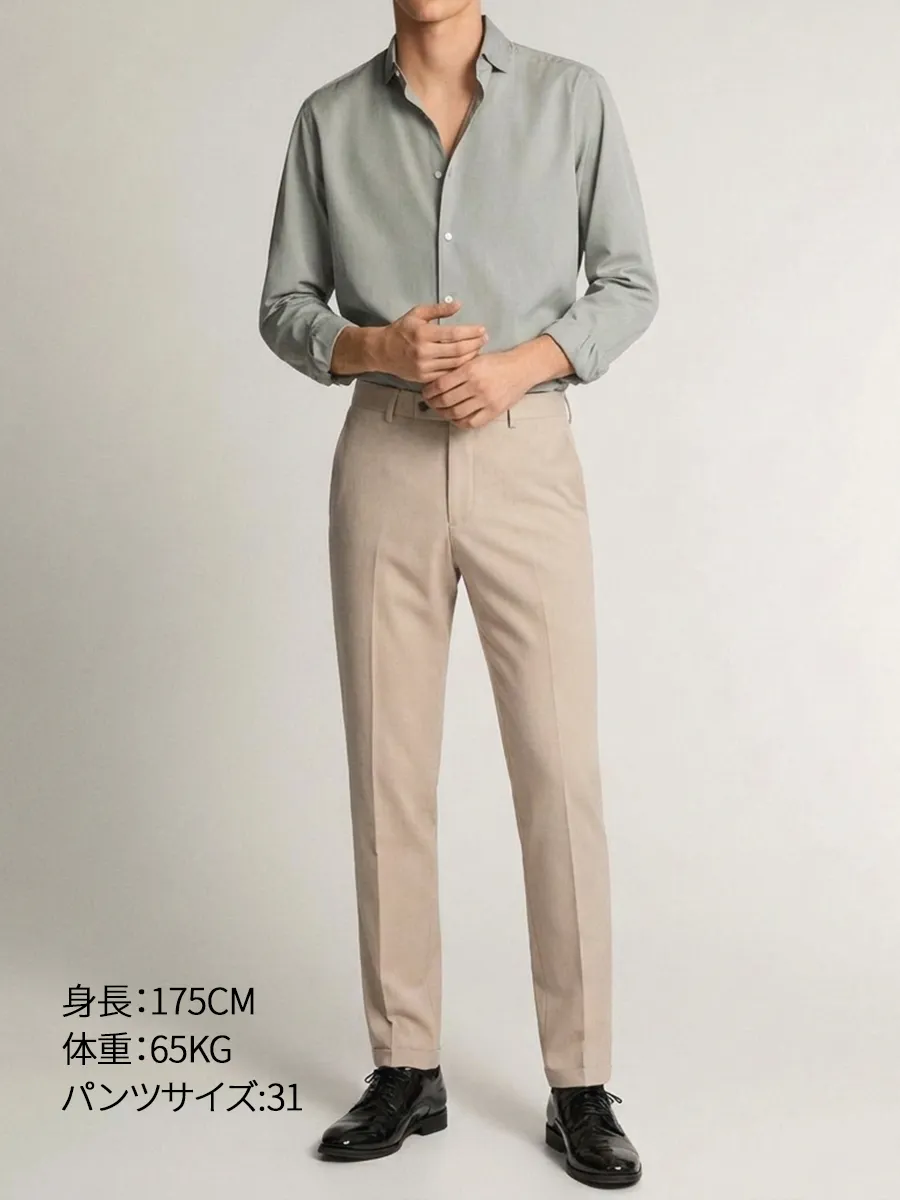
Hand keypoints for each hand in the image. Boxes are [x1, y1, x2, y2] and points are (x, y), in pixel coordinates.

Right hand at [372, 300, 488, 381]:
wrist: (383, 351)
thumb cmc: (402, 330)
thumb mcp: (418, 314)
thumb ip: (439, 309)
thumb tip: (458, 304)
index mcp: (423, 334)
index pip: (453, 334)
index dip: (471, 333)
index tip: (482, 330)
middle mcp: (424, 352)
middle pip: (457, 350)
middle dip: (475, 344)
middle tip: (485, 339)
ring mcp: (424, 367)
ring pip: (455, 364)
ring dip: (470, 357)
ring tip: (479, 349)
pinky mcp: (424, 378)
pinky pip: (447, 374)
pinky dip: (459, 369)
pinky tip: (467, 362)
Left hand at [420, 350, 531, 427]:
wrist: (521, 368)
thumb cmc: (497, 362)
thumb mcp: (475, 358)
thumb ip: (457, 369)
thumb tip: (435, 381)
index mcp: (470, 369)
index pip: (441, 385)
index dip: (429, 391)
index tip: (426, 392)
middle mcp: (477, 386)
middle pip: (446, 401)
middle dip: (433, 403)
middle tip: (430, 402)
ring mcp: (485, 400)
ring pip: (456, 414)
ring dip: (444, 414)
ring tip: (441, 410)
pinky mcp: (493, 411)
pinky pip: (470, 422)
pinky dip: (459, 422)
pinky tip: (455, 417)